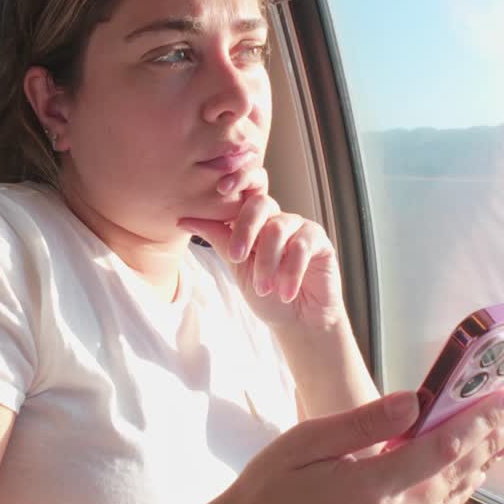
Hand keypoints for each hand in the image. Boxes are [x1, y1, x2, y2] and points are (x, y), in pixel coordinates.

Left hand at [179, 164, 343, 329]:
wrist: (297, 323)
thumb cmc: (267, 295)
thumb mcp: (237, 266)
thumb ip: (219, 239)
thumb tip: (183, 219)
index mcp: (255, 222)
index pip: (246, 192)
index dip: (238, 181)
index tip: (221, 189)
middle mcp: (277, 219)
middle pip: (261, 204)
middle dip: (245, 229)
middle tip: (237, 257)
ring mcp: (299, 228)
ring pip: (278, 229)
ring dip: (267, 263)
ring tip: (264, 289)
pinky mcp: (319, 241)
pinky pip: (302, 245)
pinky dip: (291, 271)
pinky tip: (286, 292)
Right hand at [214, 386, 503, 503]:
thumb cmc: (267, 491)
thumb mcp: (306, 442)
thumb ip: (364, 424)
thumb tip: (415, 402)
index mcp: (369, 491)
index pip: (440, 448)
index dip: (478, 420)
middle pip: (455, 476)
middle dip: (488, 441)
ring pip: (450, 501)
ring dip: (479, 467)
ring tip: (503, 439)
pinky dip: (456, 492)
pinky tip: (464, 476)